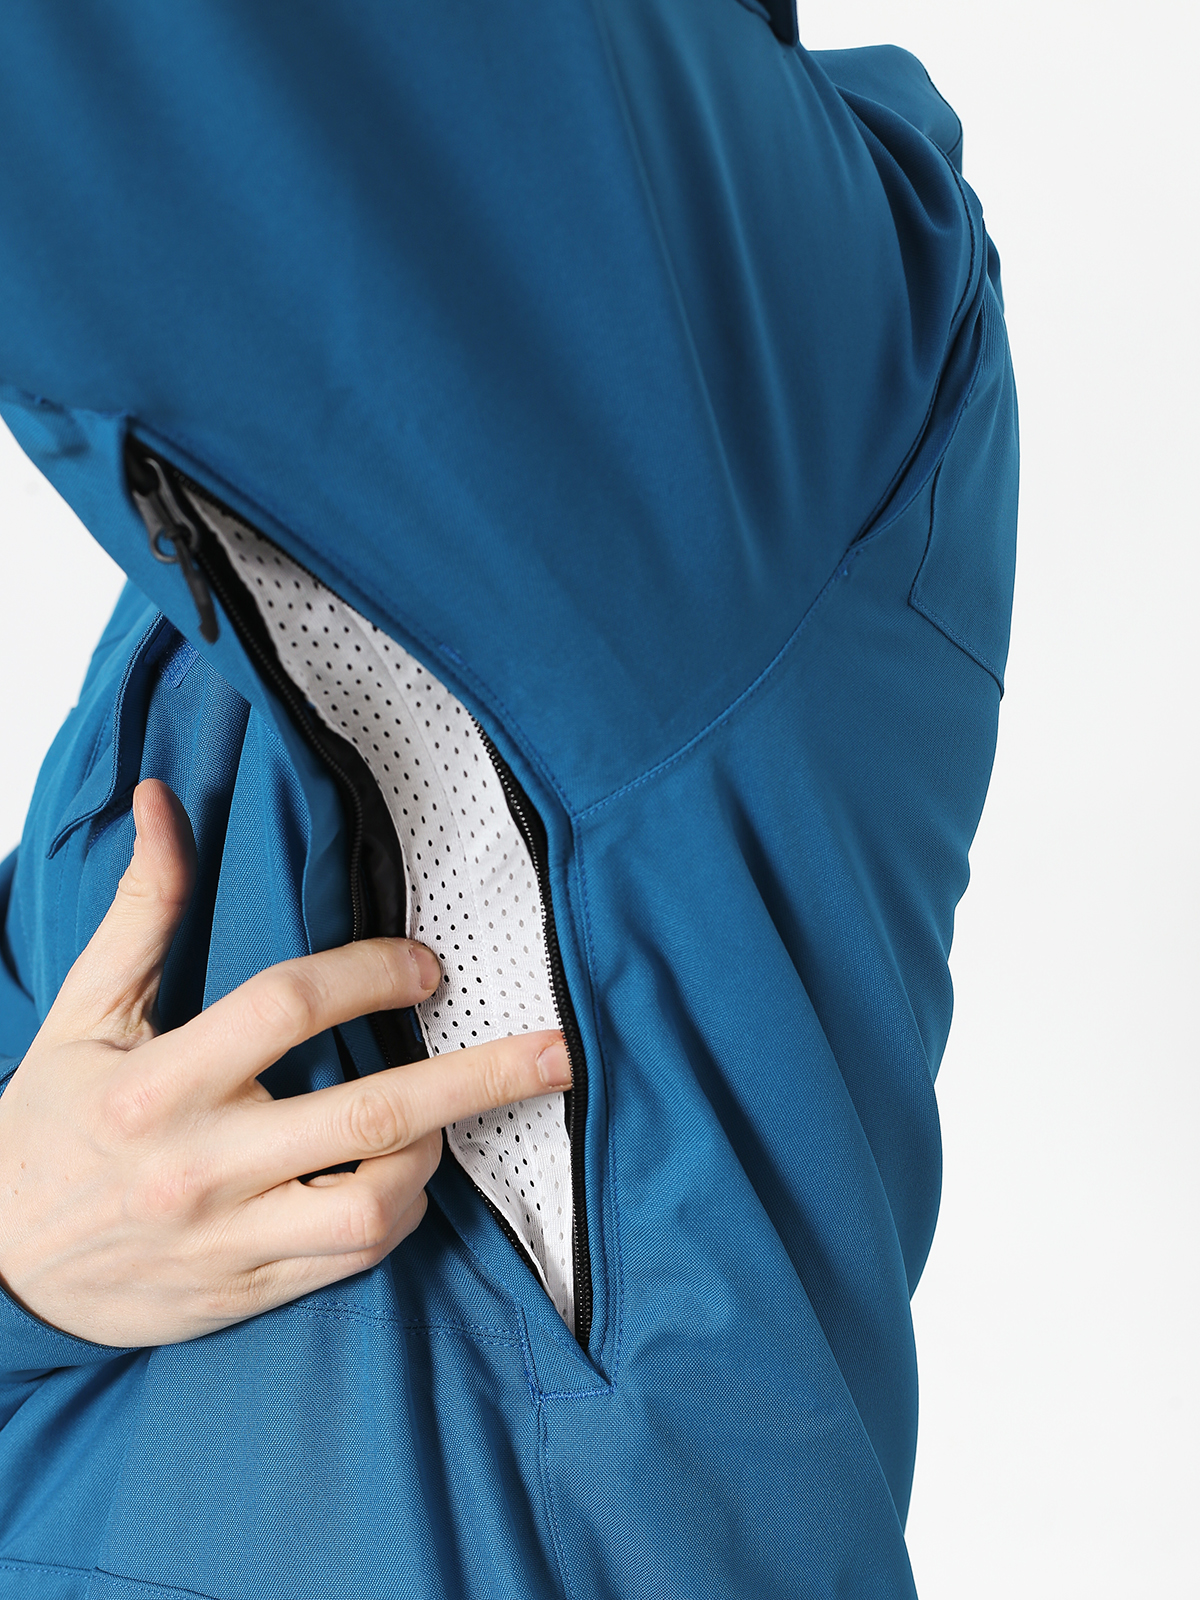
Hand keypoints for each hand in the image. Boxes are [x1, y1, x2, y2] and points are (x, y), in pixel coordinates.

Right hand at [0, 779, 570, 1346]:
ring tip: (449, 1120)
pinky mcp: (246, 1293)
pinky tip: (404, 1177)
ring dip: (435, 1155)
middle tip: (558, 1051)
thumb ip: (140, 912)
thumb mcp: (80, 1016)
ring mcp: (228, 1240)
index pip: (289, 1007)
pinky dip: (398, 1215)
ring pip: (375, 1205)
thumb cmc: (45, 1129)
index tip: (426, 964)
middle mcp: (199, 1165)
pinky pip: (352, 1260)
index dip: (374, 974)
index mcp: (157, 1084)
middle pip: (371, 1116)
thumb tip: (166, 803)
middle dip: (481, 1079)